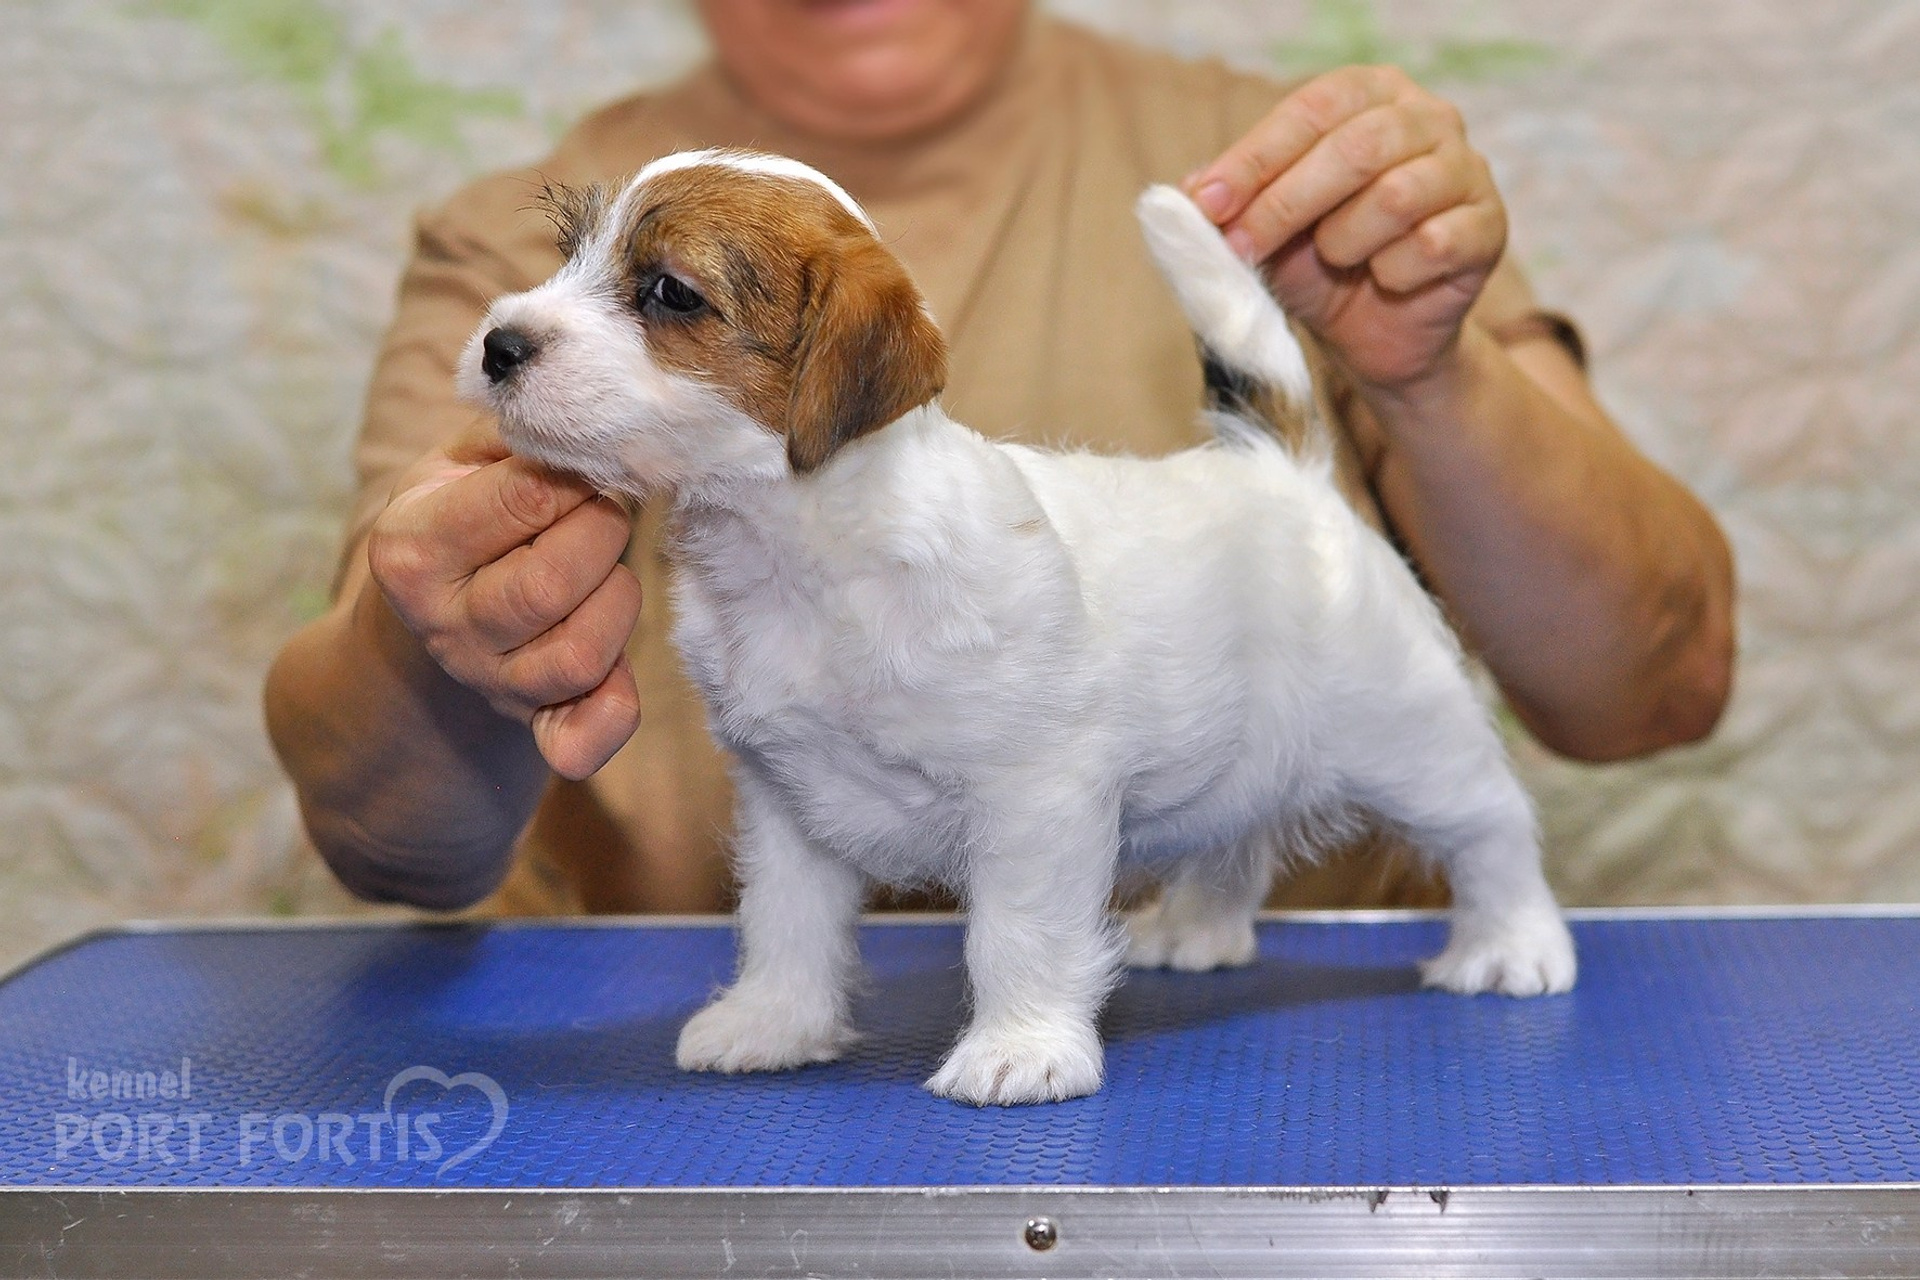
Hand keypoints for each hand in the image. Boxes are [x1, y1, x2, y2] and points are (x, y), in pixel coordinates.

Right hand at [364, 426, 642, 779]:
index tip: (579, 469)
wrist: (425, 622)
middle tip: (600, 514)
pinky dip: (610, 715)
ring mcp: (490, 681)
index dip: (575, 475)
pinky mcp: (532, 720)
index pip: (527, 498)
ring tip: (605, 571)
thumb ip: (510, 436)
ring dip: (618, 600)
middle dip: (603, 533)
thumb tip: (574, 416)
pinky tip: (616, 677)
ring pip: (582, 653)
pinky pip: (582, 737)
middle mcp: (447, 626)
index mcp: (413, 550)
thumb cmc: (459, 521)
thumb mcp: (456, 465)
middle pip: (555, 582)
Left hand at [1186, 65, 1507, 391]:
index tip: (1207, 204)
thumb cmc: (1321, 266)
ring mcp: (1467, 169)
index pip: (1310, 110)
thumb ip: (1229, 206)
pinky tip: (1386, 280)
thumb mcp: (1264, 232)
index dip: (1254, 159)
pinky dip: (1392, 274)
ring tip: (1337, 260)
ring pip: (1396, 196)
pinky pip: (1431, 246)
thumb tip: (1183, 195)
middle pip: (1356, 147)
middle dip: (1285, 204)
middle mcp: (1429, 117)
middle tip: (1241, 248)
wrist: (1379, 336)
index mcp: (1372, 94)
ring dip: (1345, 242)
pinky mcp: (1489, 226)